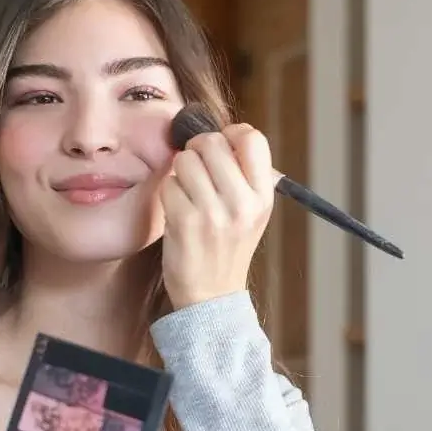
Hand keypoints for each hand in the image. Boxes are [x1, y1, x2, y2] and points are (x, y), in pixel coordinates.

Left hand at [159, 122, 275, 309]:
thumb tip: (217, 134)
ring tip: (188, 195)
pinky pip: (168, 184)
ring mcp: (214, 213)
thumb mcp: (251, 213)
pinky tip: (178, 211)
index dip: (231, 135)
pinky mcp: (185, 222)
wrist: (211, 297)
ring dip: (181, 173)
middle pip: (212, 142)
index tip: (222, 149)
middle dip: (198, 151)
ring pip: (186, 160)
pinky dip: (169, 194)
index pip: (252, 138)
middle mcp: (242, 203)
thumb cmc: (226, 248)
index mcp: (263, 197)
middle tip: (197, 172)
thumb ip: (243, 175)